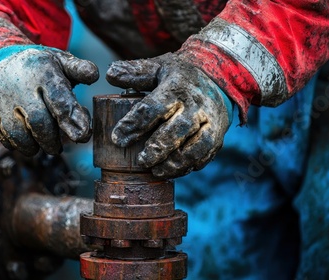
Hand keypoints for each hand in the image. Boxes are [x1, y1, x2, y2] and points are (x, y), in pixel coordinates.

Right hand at [0, 45, 98, 155]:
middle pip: (39, 123)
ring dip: (33, 146)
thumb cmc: (38, 68)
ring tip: (41, 143)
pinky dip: (16, 144)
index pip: (59, 101)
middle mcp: (17, 85)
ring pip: (18, 135)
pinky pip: (2, 137)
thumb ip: (80, 69)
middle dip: (52, 140)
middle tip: (58, 146)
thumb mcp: (60, 61)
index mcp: (42, 71)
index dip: (73, 121)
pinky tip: (24, 137)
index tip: (82, 135)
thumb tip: (95, 76)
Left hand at [106, 52, 232, 177]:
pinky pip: (206, 154)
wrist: (218, 78)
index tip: (118, 138)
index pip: (154, 107)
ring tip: (156, 171)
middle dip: (158, 148)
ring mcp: (210, 121)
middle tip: (141, 161)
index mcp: (176, 86)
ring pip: (196, 146)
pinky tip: (173, 171)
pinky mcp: (218, 135)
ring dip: (175, 162)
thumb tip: (110, 73)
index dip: (134, 124)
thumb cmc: (180, 76)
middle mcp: (196, 104)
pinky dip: (190, 166)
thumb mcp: (158, 67)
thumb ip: (135, 72)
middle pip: (178, 129)